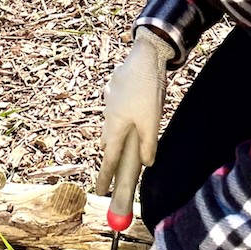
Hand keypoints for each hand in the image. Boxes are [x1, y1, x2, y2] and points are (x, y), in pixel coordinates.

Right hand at [95, 29, 169, 217]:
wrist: (143, 56)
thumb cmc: (146, 90)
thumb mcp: (151, 121)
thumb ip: (148, 144)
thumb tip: (148, 163)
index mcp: (114, 125)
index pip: (109, 157)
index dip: (105, 176)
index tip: (99, 192)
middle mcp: (108, 114)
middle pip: (108, 140)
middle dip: (109, 155)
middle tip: (111, 168)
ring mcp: (110, 100)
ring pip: (111, 123)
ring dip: (115, 135)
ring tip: (120, 143)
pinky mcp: (116, 88)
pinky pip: (116, 107)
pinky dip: (121, 115)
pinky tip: (130, 108)